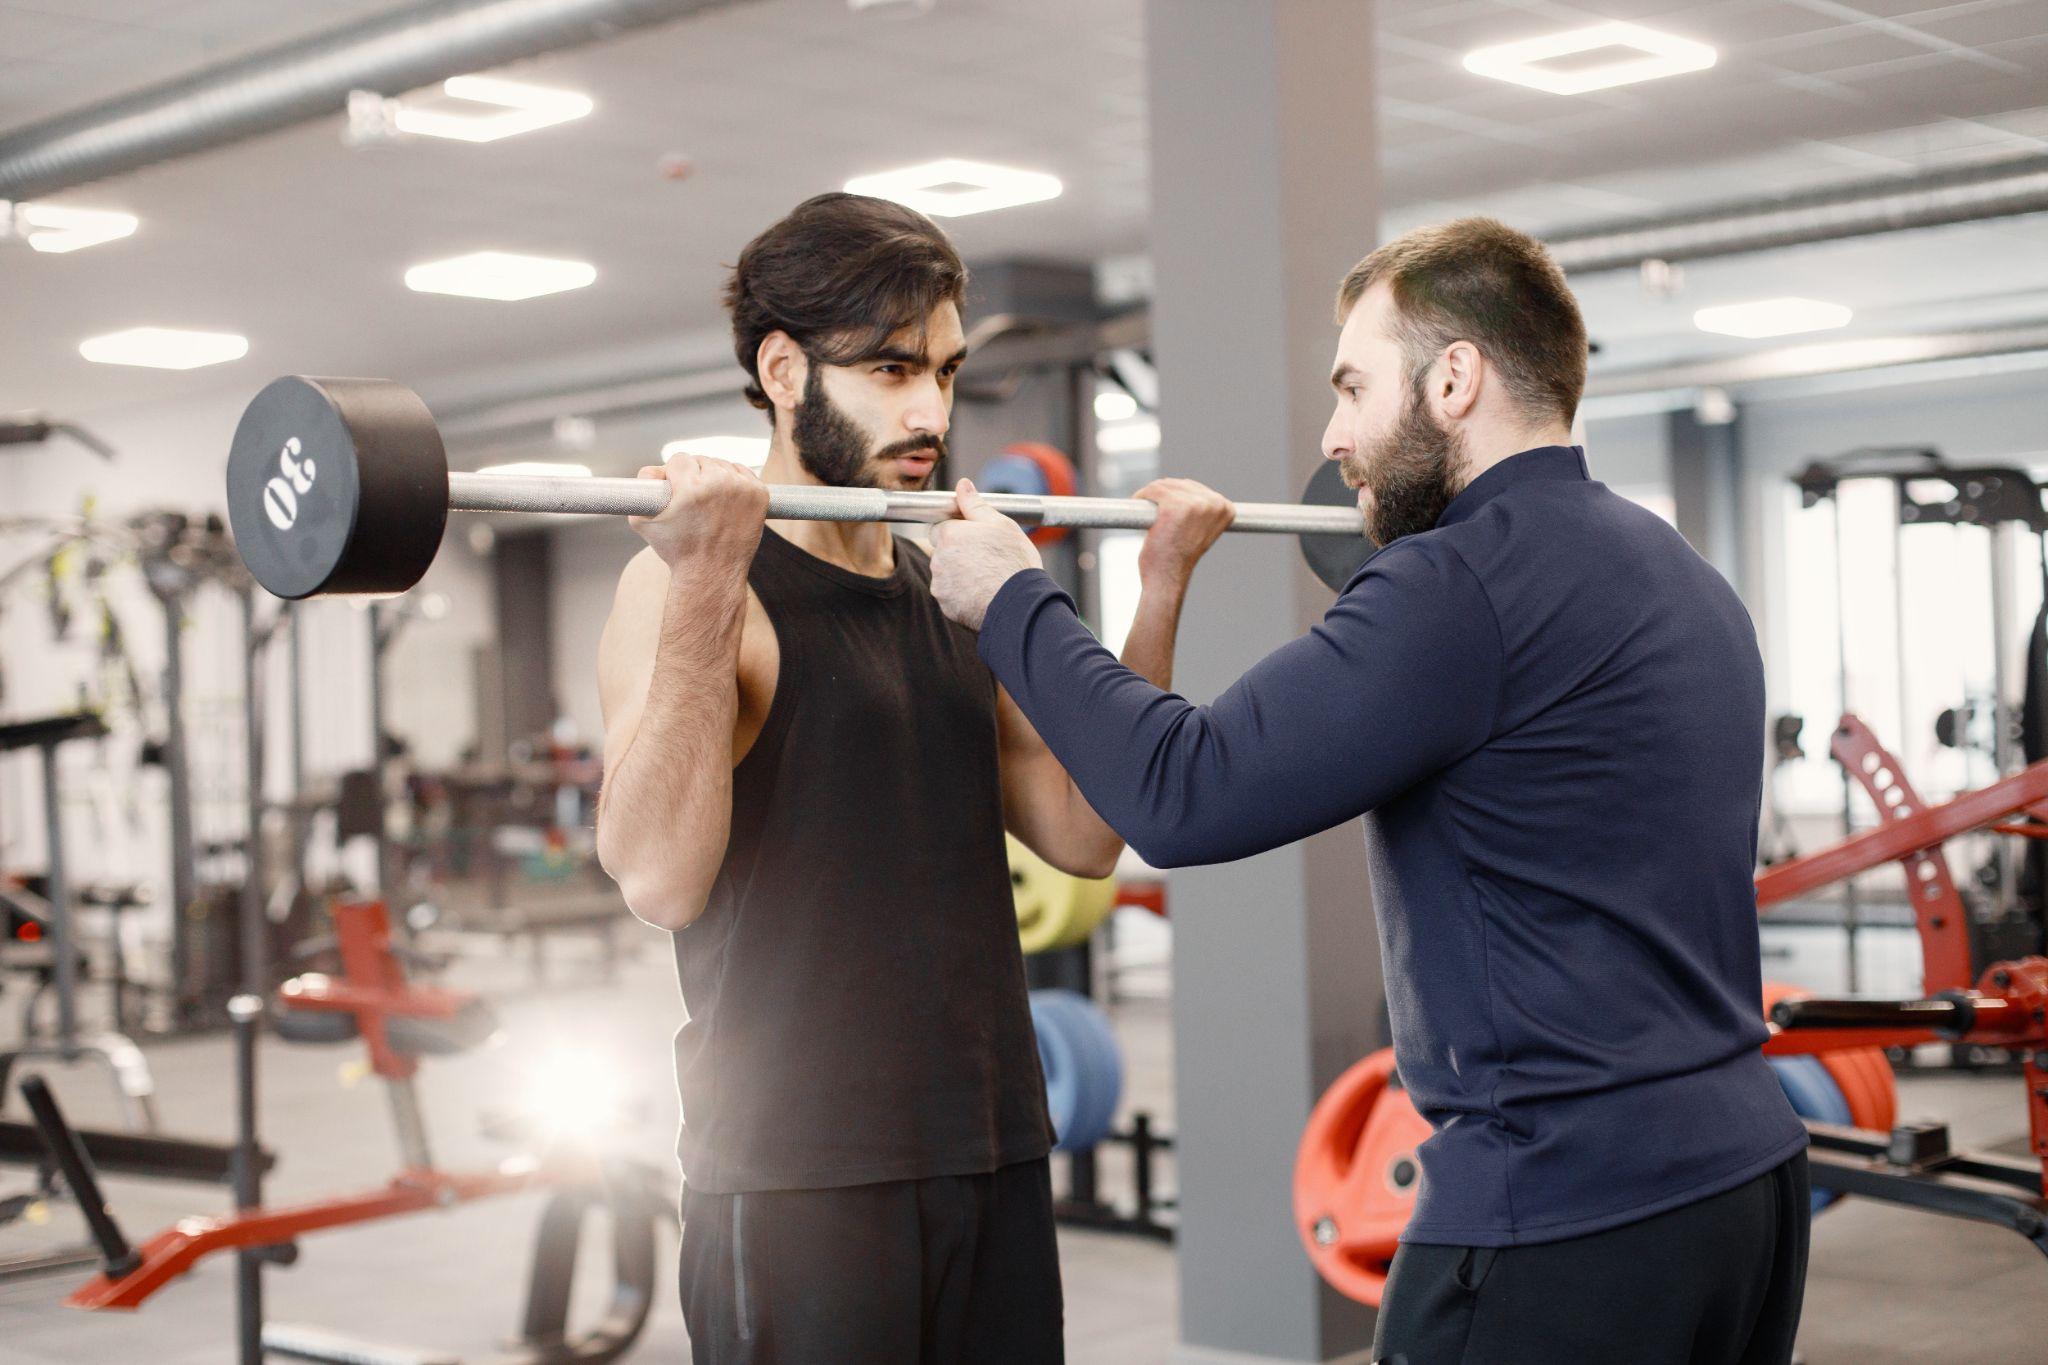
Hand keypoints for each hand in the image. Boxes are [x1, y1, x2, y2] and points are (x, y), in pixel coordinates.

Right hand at [628, 455, 768, 571]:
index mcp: (691, 488)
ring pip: (723, 465)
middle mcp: (719, 484)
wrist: (712, 573)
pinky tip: (726, 500)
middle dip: (694, 476)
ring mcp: (742, 489)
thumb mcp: (642, 521)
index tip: (675, 491)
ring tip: (709, 504)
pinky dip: (735, 482)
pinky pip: (743, 473)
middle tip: (693, 502)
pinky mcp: (759, 494)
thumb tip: (653, 470)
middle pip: (702, 460)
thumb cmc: (677, 550)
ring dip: (714, 477)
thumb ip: (639, 487)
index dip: (674, 475)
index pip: (679, 460)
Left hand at [929, 479, 1042, 630]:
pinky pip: (951, 597)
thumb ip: (975, 505)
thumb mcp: (1000, 525)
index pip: (941, 528)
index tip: (975, 540)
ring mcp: (940, 585)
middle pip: (942, 552)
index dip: (958, 533)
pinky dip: (963, 595)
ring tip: (987, 578)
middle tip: (985, 559)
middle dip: (958, 554)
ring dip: (959, 575)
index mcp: (949, 535)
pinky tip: (983, 594)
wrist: (1019, 604)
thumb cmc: (1013, 561)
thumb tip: (962, 484)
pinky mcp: (946, 607)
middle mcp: (938, 559)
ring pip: (946, 575)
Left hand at [1135, 478, 1233, 584]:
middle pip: (1180, 484)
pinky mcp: (1172, 507)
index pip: (1196, 489)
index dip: (1178, 495)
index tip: (1166, 508)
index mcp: (1225, 509)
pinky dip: (1142, 495)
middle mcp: (1213, 504)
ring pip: (1164, 485)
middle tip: (1152, 511)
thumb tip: (1196, 493)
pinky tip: (1138, 503)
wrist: (1167, 579)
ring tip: (1146, 512)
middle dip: (1163, 494)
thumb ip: (1203, 512)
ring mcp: (1193, 505)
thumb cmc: (1180, 558)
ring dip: (1150, 495)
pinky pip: (1153, 490)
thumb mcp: (1201, 532)